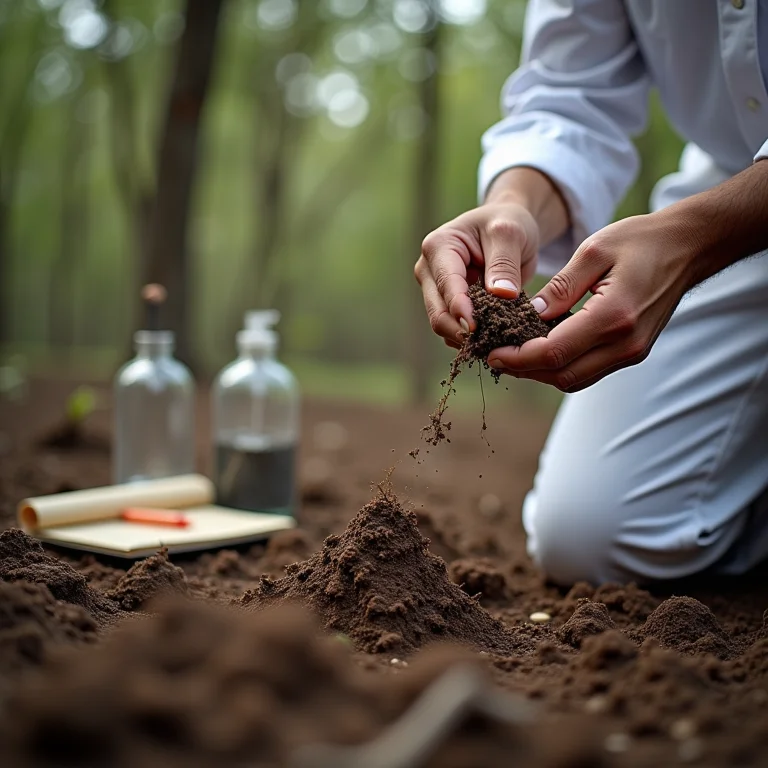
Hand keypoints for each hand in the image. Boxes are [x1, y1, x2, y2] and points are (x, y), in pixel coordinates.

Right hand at [414, 202, 539, 348]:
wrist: (508, 229)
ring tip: (495, 344)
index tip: (475, 328)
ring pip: (444, 325)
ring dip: (467, 338)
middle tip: (490, 345)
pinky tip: (492, 341)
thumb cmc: (507, 223)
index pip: (446, 284)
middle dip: (461, 330)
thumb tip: (501, 294)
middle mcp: (429, 271)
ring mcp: (436, 290)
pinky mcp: (448, 305)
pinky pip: (455, 329)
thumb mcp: (510, 233)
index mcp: (438, 247)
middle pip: (438, 312)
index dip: (459, 308)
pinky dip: (472, 338)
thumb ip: (504, 263)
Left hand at [487, 211, 697, 391]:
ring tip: (511, 355)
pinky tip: (539, 350)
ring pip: (574, 379)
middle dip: (524, 369)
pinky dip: (560, 366)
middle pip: (562, 374)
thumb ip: (560, 287)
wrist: (687, 248)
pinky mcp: (632, 352)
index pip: (554, 352)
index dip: (518, 358)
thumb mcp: (594, 251)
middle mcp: (625, 344)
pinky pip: (588, 371)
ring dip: (540, 372)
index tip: (492, 352)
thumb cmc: (641, 241)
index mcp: (614, 316)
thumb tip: (528, 315)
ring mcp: (632, 352)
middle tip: (494, 356)